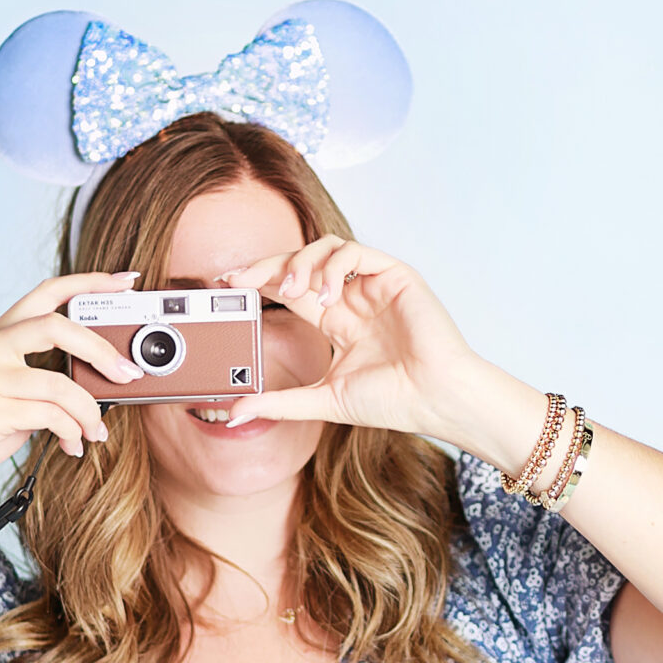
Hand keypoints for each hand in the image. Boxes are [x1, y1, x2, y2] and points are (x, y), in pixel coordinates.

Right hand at [0, 268, 143, 503]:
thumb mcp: (2, 392)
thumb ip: (38, 379)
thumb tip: (92, 383)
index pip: (45, 293)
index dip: (87, 282)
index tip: (123, 281)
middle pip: (57, 326)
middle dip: (102, 351)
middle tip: (126, 373)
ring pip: (60, 383)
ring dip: (89, 411)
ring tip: (96, 432)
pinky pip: (49, 416)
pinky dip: (70, 432)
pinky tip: (72, 445)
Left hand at [220, 236, 494, 445]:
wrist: (435, 400)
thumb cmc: (393, 401)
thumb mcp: (323, 400)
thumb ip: (279, 403)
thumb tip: (233, 414)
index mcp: (337, 321)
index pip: (290, 289)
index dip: (259, 281)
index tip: (227, 284)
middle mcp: (352, 297)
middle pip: (301, 263)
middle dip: (267, 266)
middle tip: (240, 278)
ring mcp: (373, 284)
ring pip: (326, 248)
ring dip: (301, 262)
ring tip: (291, 288)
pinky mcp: (395, 275)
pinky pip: (355, 253)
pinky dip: (334, 268)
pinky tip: (327, 295)